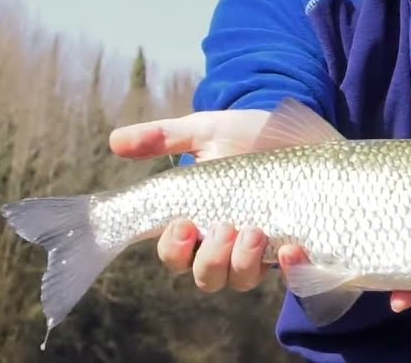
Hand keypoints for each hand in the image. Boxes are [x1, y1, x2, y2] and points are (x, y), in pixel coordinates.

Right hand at [108, 108, 299, 293]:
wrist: (296, 132)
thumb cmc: (245, 135)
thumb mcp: (205, 131)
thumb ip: (162, 137)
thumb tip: (114, 141)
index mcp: (196, 222)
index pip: (174, 254)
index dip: (174, 249)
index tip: (183, 224)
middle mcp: (223, 244)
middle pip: (205, 276)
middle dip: (211, 259)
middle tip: (223, 226)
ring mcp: (259, 251)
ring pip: (240, 280)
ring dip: (242, 262)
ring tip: (255, 230)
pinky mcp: (294, 250)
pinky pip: (291, 276)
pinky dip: (291, 269)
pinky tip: (292, 249)